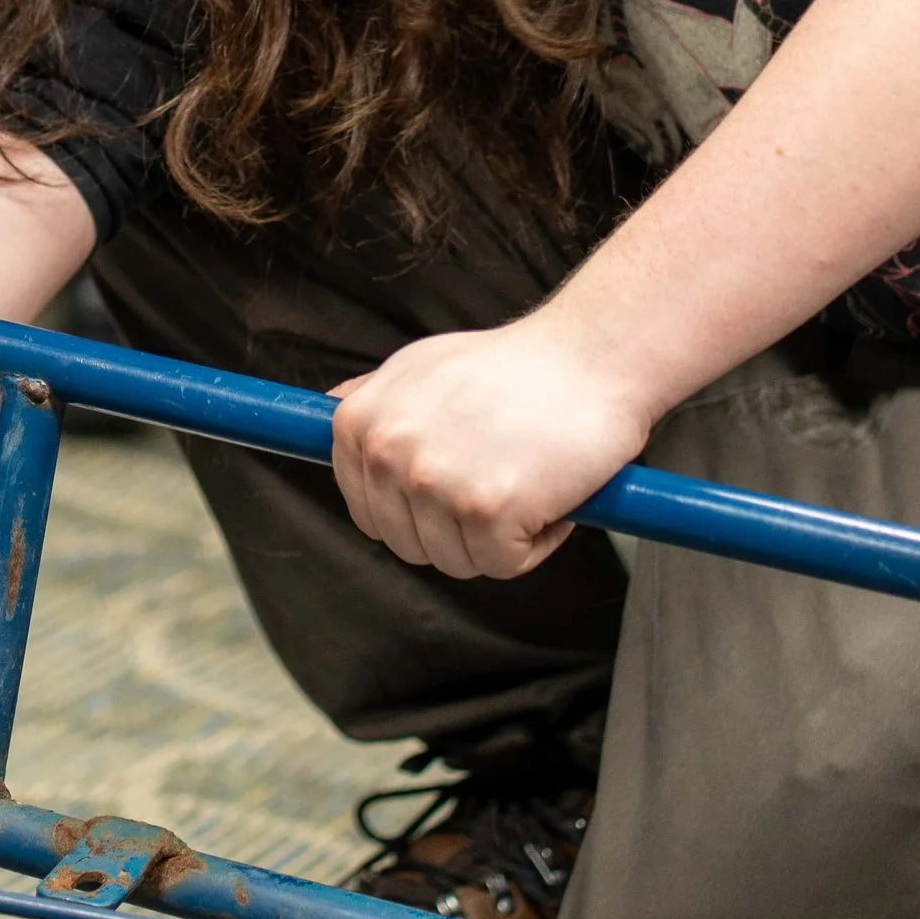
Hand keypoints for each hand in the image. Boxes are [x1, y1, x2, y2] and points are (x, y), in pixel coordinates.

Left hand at [329, 316, 652, 579]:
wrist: (592, 354)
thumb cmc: (513, 364)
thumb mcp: (419, 366)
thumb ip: (372, 398)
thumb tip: (327, 413)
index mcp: (359, 424)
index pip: (369, 515)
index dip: (420, 511)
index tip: (459, 483)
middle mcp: (386, 453)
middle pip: (410, 546)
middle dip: (459, 528)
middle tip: (503, 476)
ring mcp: (434, 483)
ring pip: (457, 561)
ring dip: (500, 536)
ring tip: (527, 475)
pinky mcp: (486, 510)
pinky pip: (504, 565)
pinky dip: (538, 541)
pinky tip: (552, 491)